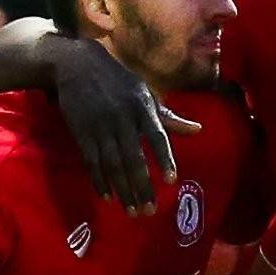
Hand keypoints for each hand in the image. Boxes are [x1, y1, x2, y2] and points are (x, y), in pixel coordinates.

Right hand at [50, 31, 192, 209]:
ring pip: (112, 164)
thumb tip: (198, 130)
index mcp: (142, 108)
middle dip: (142, 186)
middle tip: (150, 211)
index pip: (157, 137)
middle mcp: (122, 118)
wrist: (77, 63)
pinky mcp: (81, 132)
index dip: (164, 159)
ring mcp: (99, 126)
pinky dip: (99, 180)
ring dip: (122, 190)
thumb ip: (168, 117)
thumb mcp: (145, 93)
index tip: (171, 181)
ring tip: (132, 211)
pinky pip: (92, 161)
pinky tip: (108, 196)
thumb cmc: (119, 82)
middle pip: (133, 158)